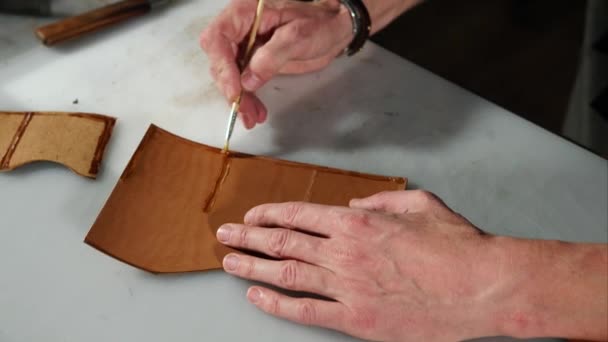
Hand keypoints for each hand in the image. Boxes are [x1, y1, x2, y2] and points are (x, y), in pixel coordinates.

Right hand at [200, 0, 352, 128]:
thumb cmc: (320, 23)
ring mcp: (245, 46)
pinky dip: (247, 98)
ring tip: (252, 117)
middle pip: (220, 60)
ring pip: (229, 75)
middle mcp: (240, 29)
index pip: (218, 38)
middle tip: (244, 109)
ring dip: (238, 99)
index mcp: (246, 13)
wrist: (334, 28)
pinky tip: (254, 111)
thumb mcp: (298, 36)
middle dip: (230, 88)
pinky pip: (242, 82)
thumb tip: (248, 80)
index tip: (235, 89)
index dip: (222, 65)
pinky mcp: (253, 62)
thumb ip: (272, 56)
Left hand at [216, 190, 502, 340]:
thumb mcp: (420, 205)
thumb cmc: (456, 246)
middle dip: (248, 237)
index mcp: (359, 222)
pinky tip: (257, 297)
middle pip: (283, 241)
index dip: (270, 214)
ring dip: (252, 267)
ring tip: (228, 263)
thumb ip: (381, 201)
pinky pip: (305, 311)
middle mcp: (345, 251)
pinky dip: (277, 304)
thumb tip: (356, 204)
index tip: (252, 217)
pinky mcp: (356, 319)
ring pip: (286, 273)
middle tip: (225, 236)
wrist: (482, 287)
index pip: (299, 214)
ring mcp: (348, 286)